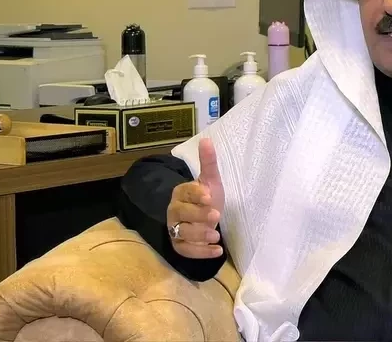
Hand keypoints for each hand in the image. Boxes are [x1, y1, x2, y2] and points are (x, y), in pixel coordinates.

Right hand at [167, 138, 225, 257]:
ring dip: (200, 235)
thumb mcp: (211, 180)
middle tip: (215, 215)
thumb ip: (208, 162)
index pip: (185, 192)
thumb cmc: (207, 199)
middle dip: (198, 215)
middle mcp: (174, 211)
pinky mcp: (180, 246)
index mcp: (181, 193)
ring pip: (183, 233)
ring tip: (215, 235)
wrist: (205, 219)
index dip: (196, 195)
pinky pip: (187, 251)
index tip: (209, 196)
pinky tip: (217, 251)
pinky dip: (202, 252)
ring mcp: (175, 229)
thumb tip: (207, 139)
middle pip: (182, 214)